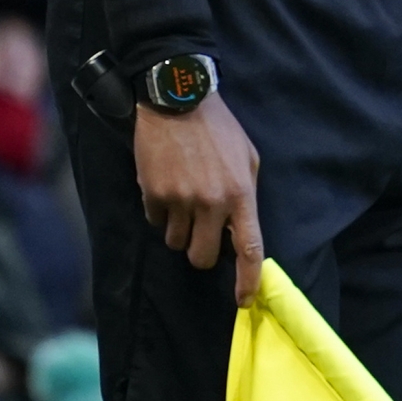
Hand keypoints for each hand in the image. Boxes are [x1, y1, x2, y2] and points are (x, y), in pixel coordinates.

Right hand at [135, 94, 264, 304]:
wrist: (177, 101)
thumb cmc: (219, 130)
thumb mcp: (247, 159)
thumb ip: (245, 196)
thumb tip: (239, 230)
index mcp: (241, 195)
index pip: (248, 249)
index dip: (247, 280)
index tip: (243, 300)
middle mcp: (211, 203)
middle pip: (202, 257)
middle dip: (201, 252)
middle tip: (200, 234)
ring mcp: (180, 200)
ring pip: (175, 242)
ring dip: (179, 230)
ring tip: (183, 198)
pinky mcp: (153, 194)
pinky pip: (156, 221)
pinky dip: (160, 212)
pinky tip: (167, 185)